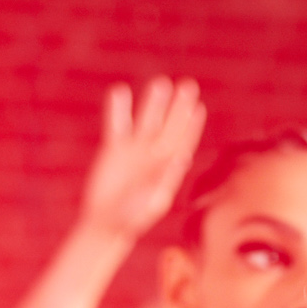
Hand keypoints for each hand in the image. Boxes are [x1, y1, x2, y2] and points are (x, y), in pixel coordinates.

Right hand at [79, 77, 206, 245]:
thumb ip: (165, 180)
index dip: (192, 126)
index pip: (183, 143)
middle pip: (169, 127)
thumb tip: (181, 158)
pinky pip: (117, 124)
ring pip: (146, 121)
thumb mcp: (151, 202)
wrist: (107, 224)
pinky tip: (120, 91)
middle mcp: (154, 157)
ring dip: (153, 103)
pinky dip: (118, 110)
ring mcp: (135, 151)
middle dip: (178, 108)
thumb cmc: (132, 219)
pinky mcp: (114, 149)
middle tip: (188, 85)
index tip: (199, 108)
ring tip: (160, 83)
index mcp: (168, 170)